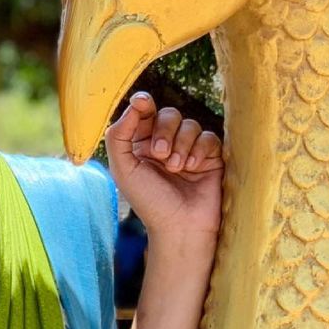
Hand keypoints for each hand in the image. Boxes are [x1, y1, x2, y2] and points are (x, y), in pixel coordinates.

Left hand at [104, 91, 223, 244]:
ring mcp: (189, 149)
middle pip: (168, 114)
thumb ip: (119, 135)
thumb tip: (134, 104)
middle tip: (160, 155)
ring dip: (181, 144)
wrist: (180, 226)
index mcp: (141, 145)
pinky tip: (193, 169)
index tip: (142, 102)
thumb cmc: (149, 201)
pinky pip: (208, 136)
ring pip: (189, 124)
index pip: (144, 114)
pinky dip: (199, 150)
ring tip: (176, 168)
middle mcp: (165, 144)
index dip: (143, 104)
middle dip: (163, 130)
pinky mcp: (210, 157)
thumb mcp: (123, 169)